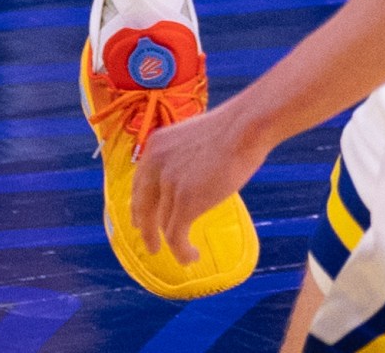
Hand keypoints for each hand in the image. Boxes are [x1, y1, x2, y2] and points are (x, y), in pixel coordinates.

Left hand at [127, 103, 268, 269]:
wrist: (246, 127)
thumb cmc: (233, 128)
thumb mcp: (194, 138)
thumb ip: (182, 157)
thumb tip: (187, 179)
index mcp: (155, 146)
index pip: (139, 182)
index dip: (138, 205)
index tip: (140, 220)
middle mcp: (155, 164)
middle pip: (143, 207)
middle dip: (146, 229)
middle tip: (152, 246)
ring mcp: (169, 183)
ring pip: (162, 225)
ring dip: (173, 244)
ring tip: (185, 255)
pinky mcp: (186, 202)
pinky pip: (176, 237)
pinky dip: (182, 252)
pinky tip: (191, 256)